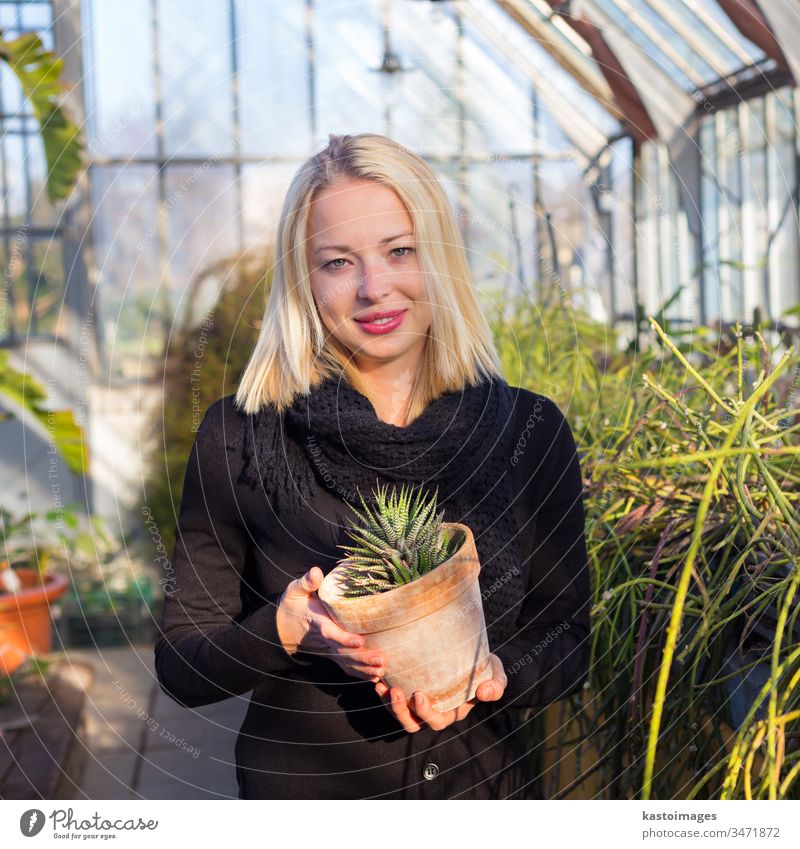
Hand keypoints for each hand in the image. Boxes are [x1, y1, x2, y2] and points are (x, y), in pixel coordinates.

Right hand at [276, 566, 384, 681]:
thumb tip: (316, 572)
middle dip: (362, 658)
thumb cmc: (292, 605)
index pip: (331, 633)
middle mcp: (324, 640)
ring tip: (382, 671)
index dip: (345, 639)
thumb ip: (306, 582)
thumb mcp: (294, 590)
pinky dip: (360, 674)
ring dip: (364, 669)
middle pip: (343, 652)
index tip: (360, 641)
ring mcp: (328, 649)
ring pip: (346, 662)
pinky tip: (375, 678)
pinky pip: (346, 667)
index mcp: (317, 622)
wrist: (283, 627)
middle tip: (381, 661)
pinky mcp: (332, 654)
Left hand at [374, 653, 506, 732]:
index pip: (436, 721)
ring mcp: (421, 702)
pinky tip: (380, 679)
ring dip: (389, 703)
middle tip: (396, 691)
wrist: (477, 658)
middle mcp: (434, 711)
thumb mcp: (496, 676)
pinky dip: (385, 692)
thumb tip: (485, 693)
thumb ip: (495, 686)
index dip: (425, 713)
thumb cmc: (487, 669)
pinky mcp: (411, 689)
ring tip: (382, 685)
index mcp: (452, 711)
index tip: (419, 695)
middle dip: (401, 711)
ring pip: (401, 714)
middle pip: (413, 723)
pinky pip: (395, 698)